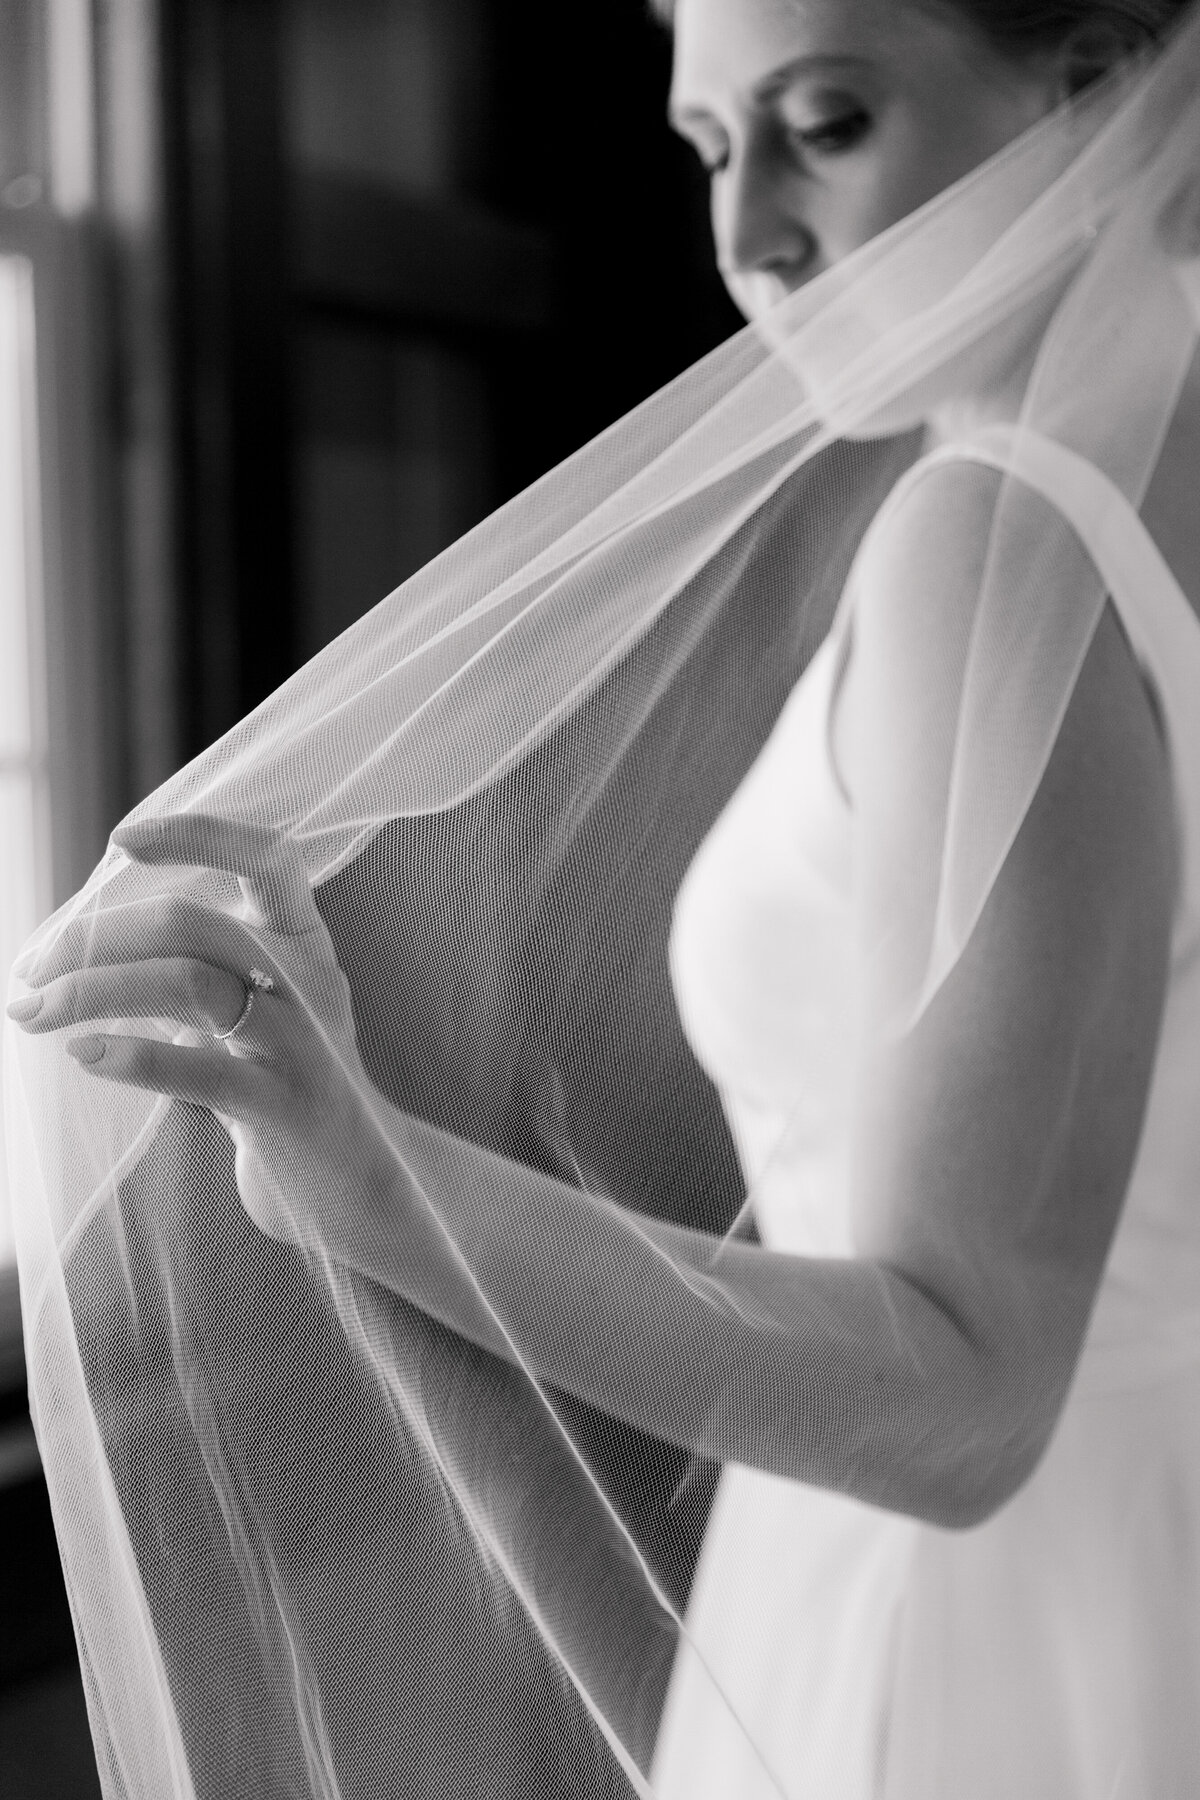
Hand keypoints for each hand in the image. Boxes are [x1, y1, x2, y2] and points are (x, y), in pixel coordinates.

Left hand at [7, 813, 388, 1245]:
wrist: (358, 1180)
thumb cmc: (283, 1085)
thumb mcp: (258, 1009)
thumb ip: (201, 966)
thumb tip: (82, 940)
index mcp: (305, 942)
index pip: (267, 858)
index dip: (200, 835)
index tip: (122, 841)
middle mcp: (309, 979)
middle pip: (193, 924)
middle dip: (95, 939)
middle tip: (31, 968)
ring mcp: (301, 1043)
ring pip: (188, 986)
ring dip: (91, 991)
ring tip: (32, 1012)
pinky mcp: (282, 1106)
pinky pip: (199, 1072)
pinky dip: (131, 1056)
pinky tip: (85, 1054)